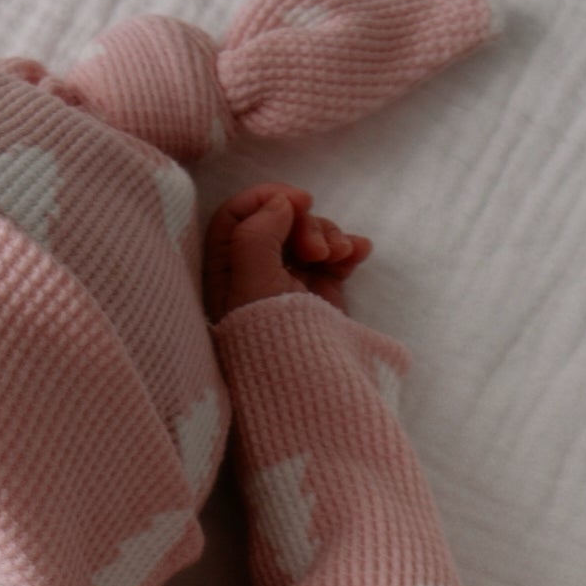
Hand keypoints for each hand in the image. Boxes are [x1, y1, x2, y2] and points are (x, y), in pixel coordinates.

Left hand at [202, 184, 370, 323]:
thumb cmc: (269, 338)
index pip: (236, 215)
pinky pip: (333, 255)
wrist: (309, 387)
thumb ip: (257, 234)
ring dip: (330, 235)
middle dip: (305, 223)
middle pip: (277, 220)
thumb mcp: (253, 284)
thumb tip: (280, 202)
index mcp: (225, 272)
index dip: (266, 198)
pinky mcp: (319, 292)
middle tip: (318, 250)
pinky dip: (348, 248)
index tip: (298, 201)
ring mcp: (288, 283)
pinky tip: (360, 254)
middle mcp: (253, 274)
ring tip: (341, 256)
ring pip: (308, 234)